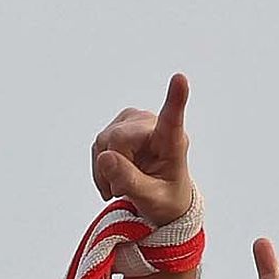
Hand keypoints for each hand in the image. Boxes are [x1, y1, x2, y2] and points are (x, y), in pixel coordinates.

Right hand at [92, 73, 194, 229]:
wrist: (161, 200)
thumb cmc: (165, 200)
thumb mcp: (151, 200)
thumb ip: (130, 181)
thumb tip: (105, 157)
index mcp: (172, 142)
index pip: (173, 118)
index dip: (175, 98)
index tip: (180, 78)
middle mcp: (153, 124)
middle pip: (117, 138)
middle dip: (114, 168)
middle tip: (124, 189)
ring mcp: (134, 122)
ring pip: (103, 140)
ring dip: (105, 170)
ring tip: (121, 185)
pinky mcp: (119, 125)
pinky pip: (98, 145)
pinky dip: (100, 167)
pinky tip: (112, 178)